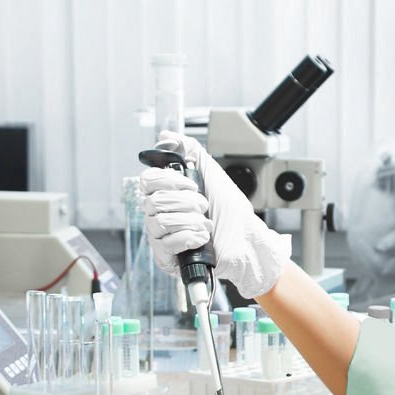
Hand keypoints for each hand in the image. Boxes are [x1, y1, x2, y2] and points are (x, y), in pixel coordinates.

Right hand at [139, 130, 290, 297]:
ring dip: (191, 221)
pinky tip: (202, 238)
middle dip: (186, 203)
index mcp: (167, 194)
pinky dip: (190, 238)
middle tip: (203, 206)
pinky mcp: (166, 257)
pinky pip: (166, 244)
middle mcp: (160, 214)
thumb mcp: (212, 173)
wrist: (247, 241)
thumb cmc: (231, 212)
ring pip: (160, 222)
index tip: (192, 185)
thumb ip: (190, 150)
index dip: (169, 181)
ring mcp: (161, 236)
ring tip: (207, 225)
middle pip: (153, 201)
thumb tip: (165, 136)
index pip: (147, 180)